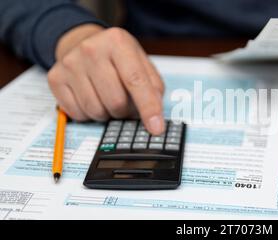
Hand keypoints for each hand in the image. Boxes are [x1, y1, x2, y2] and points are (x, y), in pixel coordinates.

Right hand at [48, 25, 164, 133]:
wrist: (82, 43)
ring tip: (108, 98)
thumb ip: (153, 88)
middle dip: (125, 110)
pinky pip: (78, 114)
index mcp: (118, 42)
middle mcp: (91, 49)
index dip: (148, 108)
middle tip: (126, 102)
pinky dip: (89, 114)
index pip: (136, 81)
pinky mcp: (55, 78)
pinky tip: (92, 98)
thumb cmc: (116, 57)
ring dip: (107, 114)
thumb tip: (154, 117)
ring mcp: (70, 63)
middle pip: (116, 101)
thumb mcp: (141, 63)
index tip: (156, 129)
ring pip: (96, 111)